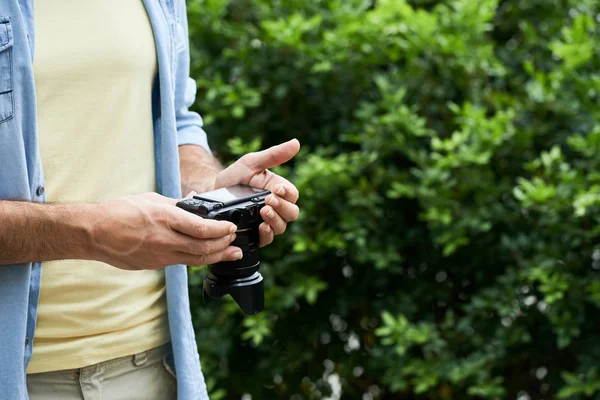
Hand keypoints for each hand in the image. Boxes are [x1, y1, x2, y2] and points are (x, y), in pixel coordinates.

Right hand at [90, 192, 241, 269]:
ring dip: (216, 257)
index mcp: (164, 218)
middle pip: (203, 248)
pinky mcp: (155, 265)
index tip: (231, 227)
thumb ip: (176, 203)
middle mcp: (164, 239)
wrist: (94, 233)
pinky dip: (198, 259)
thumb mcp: (151, 199)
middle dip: (224, 246)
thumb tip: (195, 200)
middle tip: (235, 242)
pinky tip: (207, 256)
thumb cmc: (119, 211)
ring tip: (232, 254)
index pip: (201, 228)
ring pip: (195, 260)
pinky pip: (182, 263)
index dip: (221, 230)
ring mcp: (159, 255)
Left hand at [214, 139, 300, 246]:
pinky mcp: (256, 234)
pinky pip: (267, 239)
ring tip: (263, 212)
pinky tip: (261, 227)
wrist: (213, 192)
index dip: (288, 193)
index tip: (276, 189)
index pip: (293, 195)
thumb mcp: (252, 162)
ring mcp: (267, 222)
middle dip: (282, 208)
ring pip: (281, 227)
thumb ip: (273, 155)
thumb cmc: (235, 176)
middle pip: (292, 213)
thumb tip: (296, 143)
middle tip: (268, 201)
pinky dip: (266, 234)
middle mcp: (277, 209)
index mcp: (279, 191)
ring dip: (275, 220)